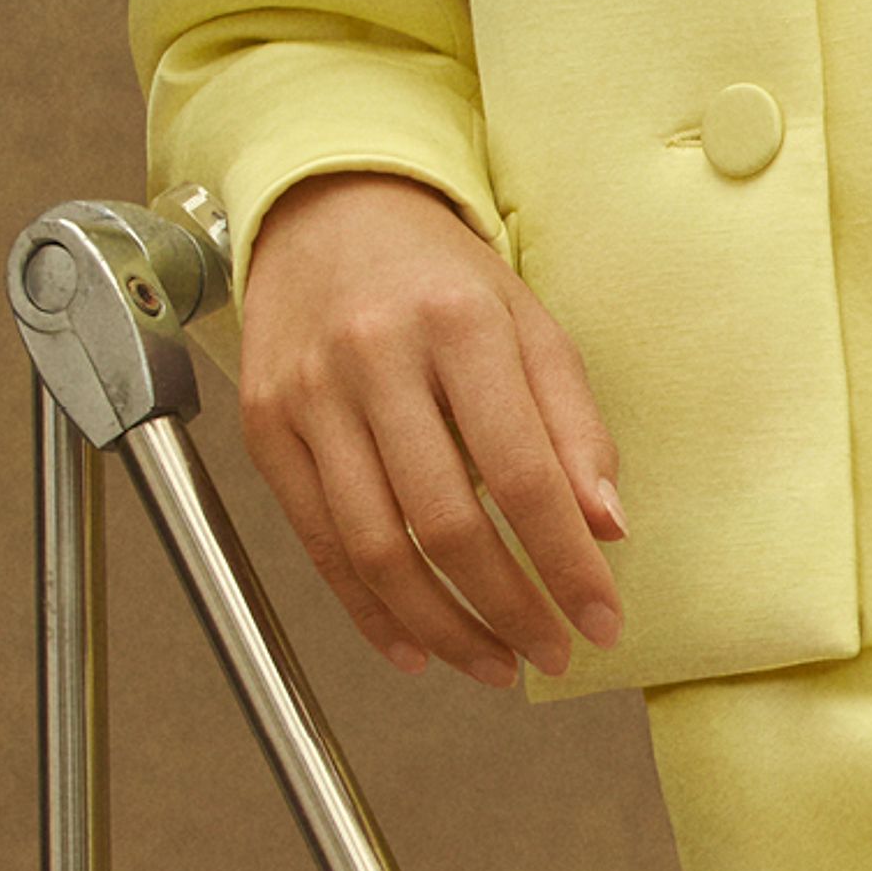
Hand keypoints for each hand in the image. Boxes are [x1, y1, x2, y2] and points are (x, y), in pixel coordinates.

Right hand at [238, 170, 626, 687]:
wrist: (331, 209)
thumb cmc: (443, 271)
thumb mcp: (528, 319)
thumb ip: (572, 421)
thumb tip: (605, 527)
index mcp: (461, 321)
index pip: (522, 472)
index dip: (566, 560)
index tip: (601, 617)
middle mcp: (379, 357)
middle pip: (446, 522)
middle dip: (509, 607)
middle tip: (550, 651)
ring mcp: (312, 395)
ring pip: (376, 549)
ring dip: (443, 627)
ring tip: (494, 661)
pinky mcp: (266, 427)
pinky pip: (318, 546)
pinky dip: (368, 611)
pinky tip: (416, 645)